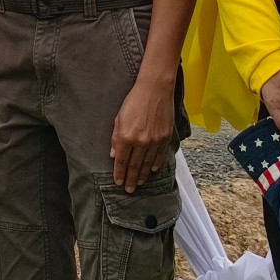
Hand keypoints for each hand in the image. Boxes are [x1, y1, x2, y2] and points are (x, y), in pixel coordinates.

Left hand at [108, 70, 176, 190]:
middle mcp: (141, 142)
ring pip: (147, 164)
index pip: (122, 161)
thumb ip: (116, 139)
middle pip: (135, 166)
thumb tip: (114, 155)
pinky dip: (155, 164)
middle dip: (131, 179)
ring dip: (142, 175)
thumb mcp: (119, 118)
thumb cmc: (134, 101)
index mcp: (126, 137)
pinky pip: (159, 155)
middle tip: (129, 189)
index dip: (119, 173)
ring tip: (139, 183)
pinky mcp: (165, 137)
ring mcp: (154, 141)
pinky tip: (152, 170)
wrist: (155, 89)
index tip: (118, 182)